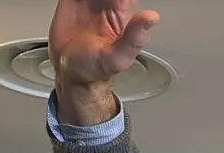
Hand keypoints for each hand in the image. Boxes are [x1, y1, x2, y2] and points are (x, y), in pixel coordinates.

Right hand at [48, 0, 158, 123]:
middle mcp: (108, 3)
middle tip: (92, 1)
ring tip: (82, 0)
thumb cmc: (96, 69)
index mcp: (123, 14)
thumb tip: (152, 17)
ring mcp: (90, 0)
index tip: (114, 2)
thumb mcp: (117, 58)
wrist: (71, 74)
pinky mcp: (72, 0)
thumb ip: (134, 39)